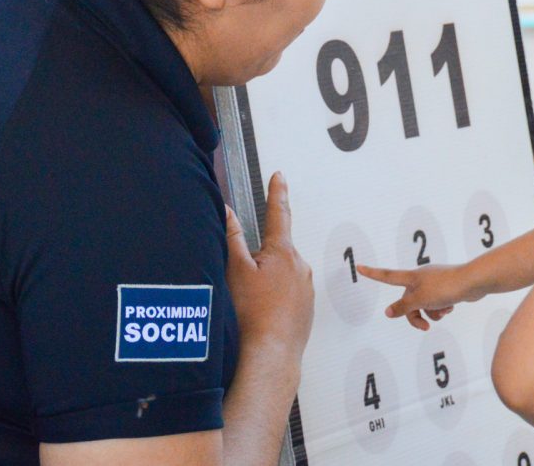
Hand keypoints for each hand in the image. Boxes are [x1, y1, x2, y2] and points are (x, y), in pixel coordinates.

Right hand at [226, 172, 314, 359]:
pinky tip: (261, 314)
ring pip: (281, 274)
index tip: (279, 177)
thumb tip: (227, 210)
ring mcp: (306, 288)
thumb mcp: (235, 270)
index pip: (278, 214)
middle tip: (242, 285)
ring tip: (251, 305)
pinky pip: (287, 294)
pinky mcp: (307, 307)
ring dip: (266, 282)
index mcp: (283, 252)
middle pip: (275, 252)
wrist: (270, 355)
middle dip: (258, 261)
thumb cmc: (251, 315)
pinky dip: (274, 299)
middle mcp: (300, 266)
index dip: (276, 193)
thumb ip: (232, 237)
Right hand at [357, 263, 481, 330]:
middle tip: (425, 327)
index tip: (359, 267)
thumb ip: (403, 307)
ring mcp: (434, 282)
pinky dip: (442, 309)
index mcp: (411, 277)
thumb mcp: (420, 300)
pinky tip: (451, 307)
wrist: (473, 282)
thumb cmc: (445, 288)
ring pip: (424, 304)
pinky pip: (437, 303)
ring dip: (431, 313)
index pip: (387, 276)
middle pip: (408, 301)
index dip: (372, 273)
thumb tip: (388, 313)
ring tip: (443, 312)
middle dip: (416, 315)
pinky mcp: (446, 288)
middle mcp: (421, 278)